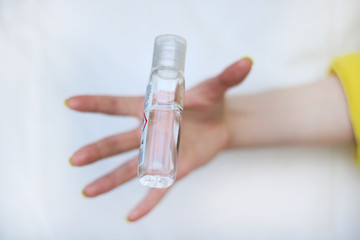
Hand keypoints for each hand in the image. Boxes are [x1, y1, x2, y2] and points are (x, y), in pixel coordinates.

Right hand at [67, 58, 251, 221]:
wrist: (222, 123)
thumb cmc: (210, 103)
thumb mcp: (216, 89)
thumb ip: (228, 76)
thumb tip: (247, 62)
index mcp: (153, 107)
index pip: (119, 104)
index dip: (96, 104)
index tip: (71, 103)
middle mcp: (151, 131)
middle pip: (119, 142)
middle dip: (98, 150)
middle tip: (76, 159)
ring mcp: (160, 151)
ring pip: (131, 167)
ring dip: (110, 179)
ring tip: (88, 191)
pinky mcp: (174, 168)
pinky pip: (157, 187)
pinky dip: (146, 201)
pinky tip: (131, 216)